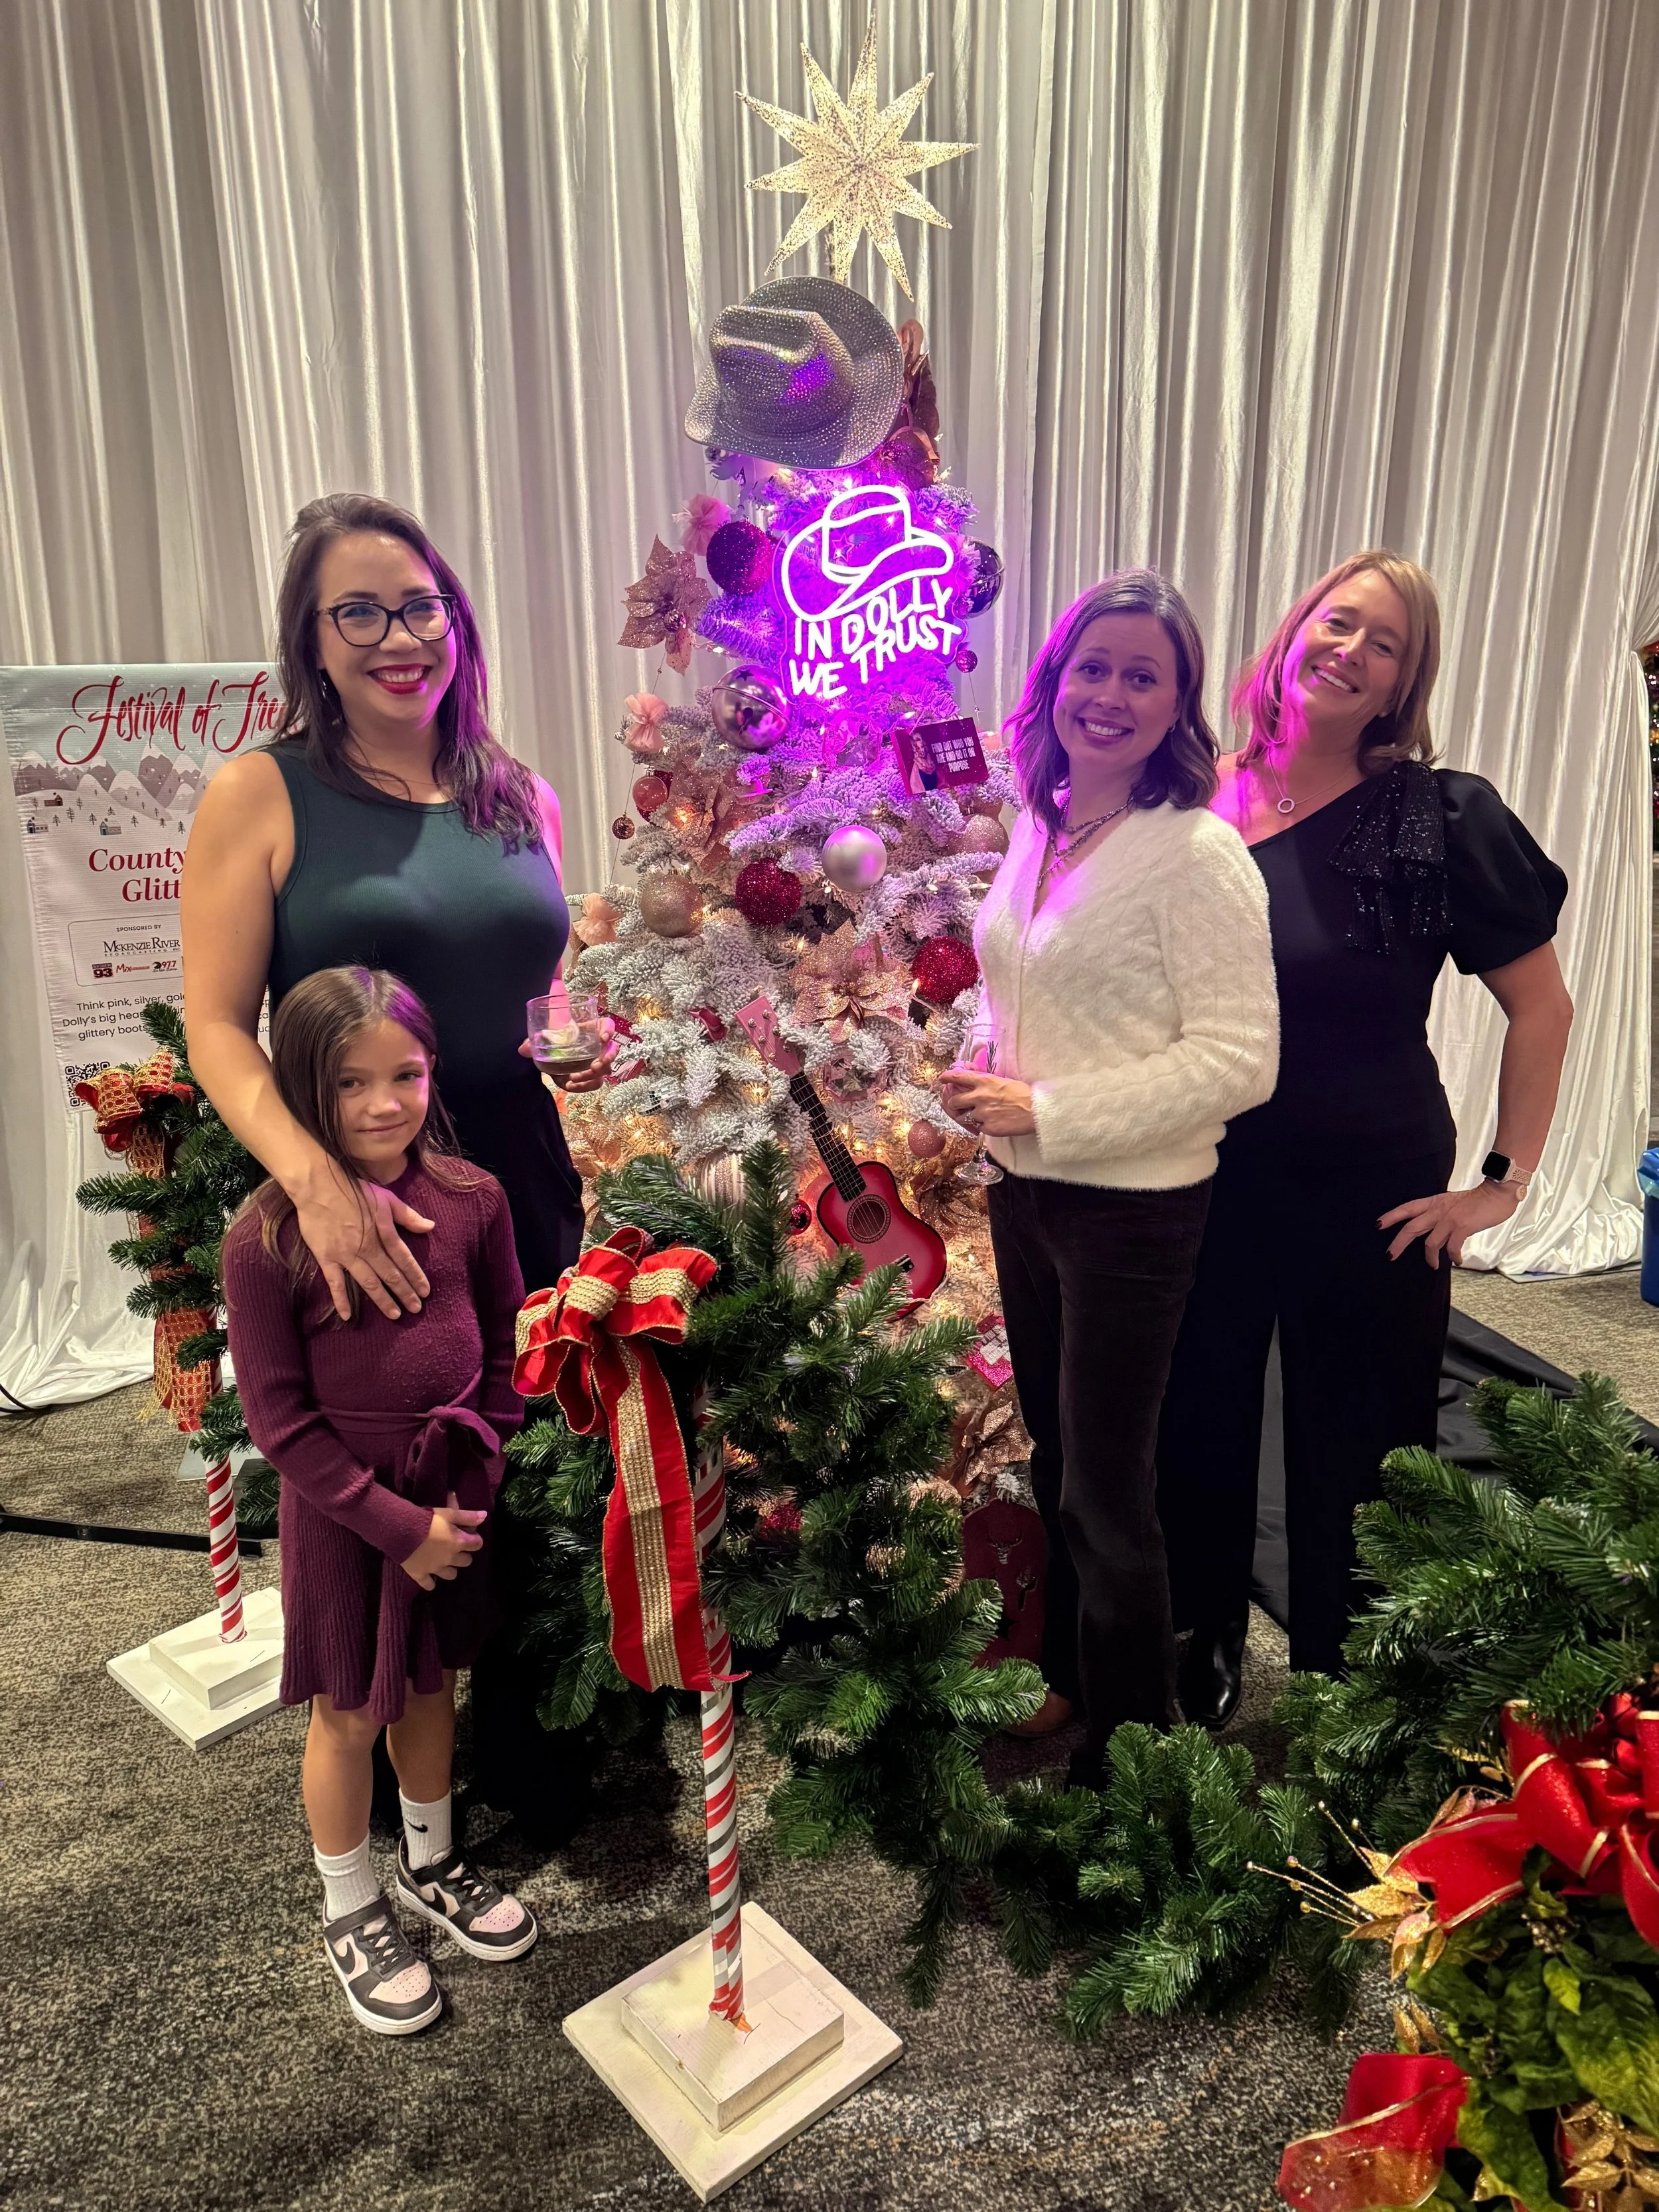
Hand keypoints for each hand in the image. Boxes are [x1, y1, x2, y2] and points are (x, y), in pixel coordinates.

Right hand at [293, 1161, 432, 1321]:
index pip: (404, 1259)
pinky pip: (335, 1283)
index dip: (416, 1276)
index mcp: (383, 1232)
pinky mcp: (326, 1258)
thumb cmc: (354, 1190)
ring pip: (368, 1282)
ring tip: (395, 1315)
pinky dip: (341, 1300)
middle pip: (390, 1274)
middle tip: (416, 1309)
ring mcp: (346, 1255)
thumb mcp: (386, 1198)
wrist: (318, 1186)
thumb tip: (430, 1226)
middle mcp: (367, 1247)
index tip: (426, 1291)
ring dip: (383, 1300)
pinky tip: (347, 1316)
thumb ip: (408, 1215)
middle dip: (405, 1293)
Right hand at [400, 1493, 486, 1589]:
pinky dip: (430, 1582)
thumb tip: (485, 1516)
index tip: (468, 1535)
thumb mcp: (449, 1513)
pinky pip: (429, 1585)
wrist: (401, 1530)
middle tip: (455, 1547)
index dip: (474, 1539)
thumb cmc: (427, 1519)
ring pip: (451, 1575)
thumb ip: (468, 1516)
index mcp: (459, 1542)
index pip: (477, 1544)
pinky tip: (429, 1576)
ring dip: (449, 1569)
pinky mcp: (420, 1575)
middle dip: (463, 1555)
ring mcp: (435, 1569)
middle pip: (466, 1561)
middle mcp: (450, 1558)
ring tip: (442, 1561)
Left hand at [518, 1019, 616, 1092]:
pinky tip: (571, 1085)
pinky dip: (585, 1086)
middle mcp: (597, 1046)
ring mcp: (596, 1062)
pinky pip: (594, 1083)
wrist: (550, 1055)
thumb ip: (533, 1041)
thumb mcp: (542, 1038)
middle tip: (593, 1066)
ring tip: (575, 1078)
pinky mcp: (590, 1077)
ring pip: (606, 1070)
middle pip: (613, 1050)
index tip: (602, 1038)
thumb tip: (523, 1049)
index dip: (608, 1031)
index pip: (607, 1025)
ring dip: (594, 1076)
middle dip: (606, 1059)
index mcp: (590, 1029)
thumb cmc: (552, 1040)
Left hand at [938, 1064, 1036, 1136]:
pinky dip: (981, 1126)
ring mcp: (983, 1113)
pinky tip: (991, 1122)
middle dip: (954, 1104)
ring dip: (967, 1116)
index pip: (958, 1077)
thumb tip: (973, 1082)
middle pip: (954, 1101)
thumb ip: (985, 1082)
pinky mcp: (987, 1128)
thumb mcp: (1002, 1081)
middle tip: (958, 1105)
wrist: (1036, 1110)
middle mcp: (980, 1096)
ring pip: (963, 1117)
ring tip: (977, 1116)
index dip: (947, 1077)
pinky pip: (977, 1127)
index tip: (942, 1078)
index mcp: (984, 1081)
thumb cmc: (1023, 1094)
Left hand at [1378, 1180, 1521, 1266]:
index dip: (1391, 1216)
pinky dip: (1453, 1256)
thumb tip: (1433, 1235)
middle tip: (1390, 1255)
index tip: (1377, 1225)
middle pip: (1411, 1227)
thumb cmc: (1477, 1201)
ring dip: (1429, 1257)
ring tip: (1432, 1265)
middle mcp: (1438, 1210)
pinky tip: (1456, 1261)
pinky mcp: (1463, 1226)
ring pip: (1430, 1242)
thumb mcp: (1452, 1204)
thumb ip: (1441, 1216)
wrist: (1498, 1192)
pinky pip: (1452, 1246)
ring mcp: (1450, 1218)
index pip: (1407, 1208)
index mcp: (1434, 1203)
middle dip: (1398, 1242)